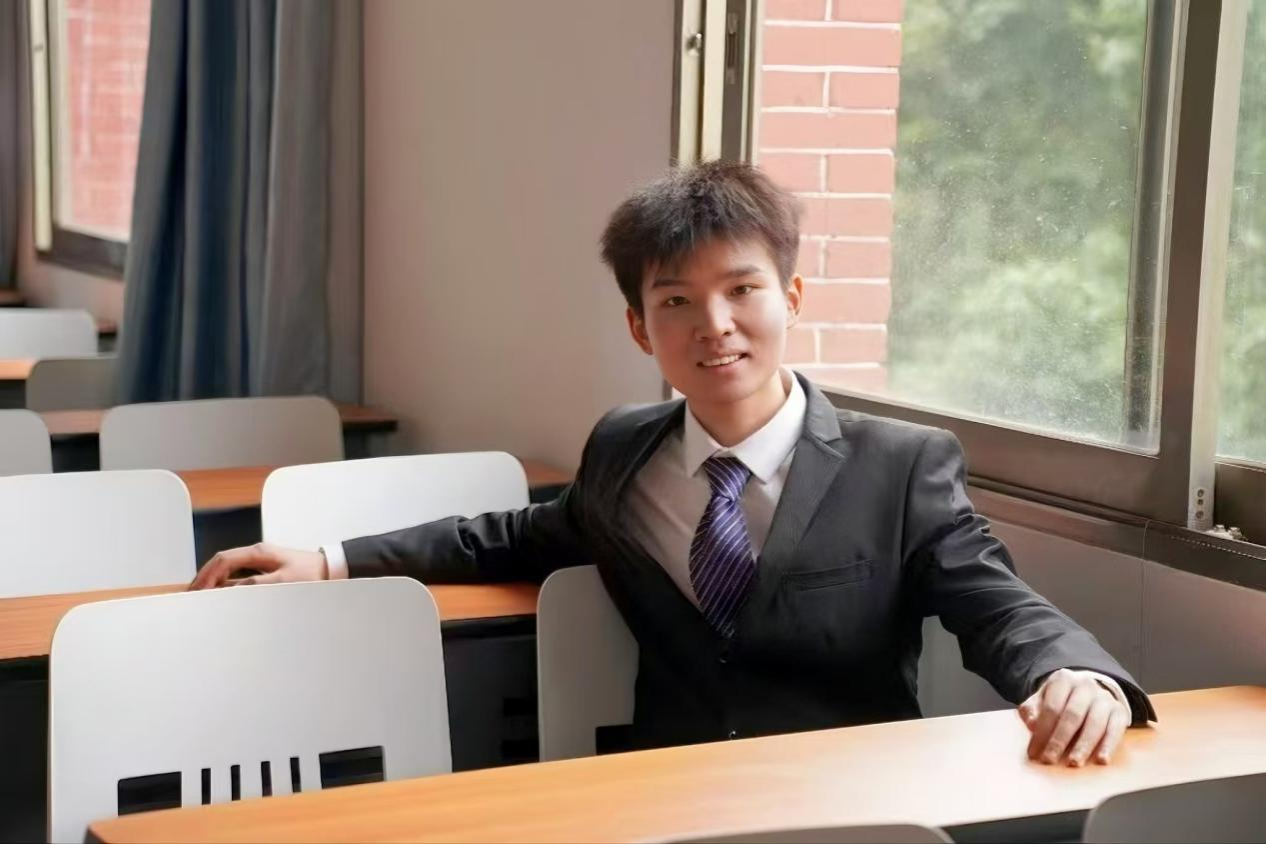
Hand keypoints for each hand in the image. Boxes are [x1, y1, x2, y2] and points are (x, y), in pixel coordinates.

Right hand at [188, 543, 327, 589]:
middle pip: (222, 564)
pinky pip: (240, 577)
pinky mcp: (267, 571)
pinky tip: (224, 597)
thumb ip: (256, 584)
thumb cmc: (312, 574)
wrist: (332, 569)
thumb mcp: (283, 581)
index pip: (222, 560)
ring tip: (203, 598)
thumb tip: (231, 589)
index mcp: (259, 552)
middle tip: (192, 595)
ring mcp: (261, 562)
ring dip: (216, 583)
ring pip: (230, 571)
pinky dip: (228, 586)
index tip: (196, 590)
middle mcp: (257, 554)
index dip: (206, 575)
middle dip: (205, 579)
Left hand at [1018, 668, 1129, 765]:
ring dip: (1084, 746)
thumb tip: (1032, 724)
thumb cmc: (1059, 700)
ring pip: (1095, 724)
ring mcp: (1104, 698)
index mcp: (1063, 680)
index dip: (1042, 731)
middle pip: (1072, 716)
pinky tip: (1102, 760)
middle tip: (1050, 759)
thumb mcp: (1040, 699)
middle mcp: (1086, 685)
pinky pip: (1115, 729)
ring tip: (1074, 764)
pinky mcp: (1119, 711)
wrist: (1087, 691)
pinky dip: (1109, 746)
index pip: (1051, 707)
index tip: (1034, 752)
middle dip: (1060, 740)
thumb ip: (1032, 711)